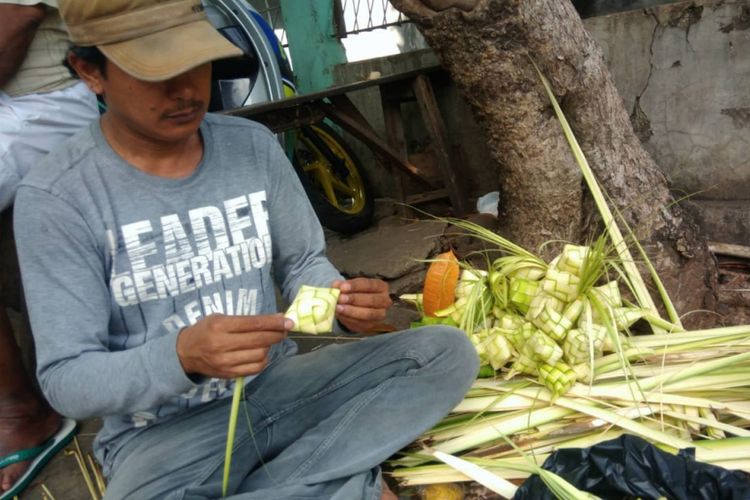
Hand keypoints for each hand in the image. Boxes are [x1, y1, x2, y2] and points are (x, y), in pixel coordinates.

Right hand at [176, 314, 290, 377]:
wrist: (184, 353)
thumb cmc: (205, 330)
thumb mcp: (221, 318)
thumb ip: (246, 320)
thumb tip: (277, 318)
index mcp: (220, 326)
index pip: (253, 324)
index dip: (274, 322)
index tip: (288, 321)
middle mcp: (222, 345)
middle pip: (259, 340)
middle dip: (276, 334)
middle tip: (284, 330)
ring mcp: (225, 362)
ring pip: (259, 355)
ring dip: (269, 347)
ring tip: (269, 341)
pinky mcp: (228, 374)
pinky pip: (255, 369)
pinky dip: (263, 360)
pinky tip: (262, 353)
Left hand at [332, 278, 391, 333]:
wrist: (356, 307)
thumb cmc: (355, 293)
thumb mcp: (350, 286)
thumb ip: (342, 285)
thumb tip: (336, 286)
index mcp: (381, 287)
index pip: (369, 285)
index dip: (355, 286)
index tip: (342, 287)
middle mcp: (384, 300)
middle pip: (371, 300)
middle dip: (354, 299)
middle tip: (340, 298)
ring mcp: (380, 314)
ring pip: (368, 314)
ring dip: (351, 311)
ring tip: (338, 308)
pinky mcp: (371, 325)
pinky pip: (361, 323)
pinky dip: (349, 319)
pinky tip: (340, 315)